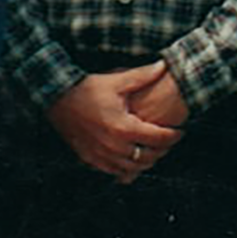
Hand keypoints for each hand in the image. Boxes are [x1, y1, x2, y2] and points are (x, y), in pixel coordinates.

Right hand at [45, 63, 184, 184]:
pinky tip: (132, 158)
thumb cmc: (87, 88)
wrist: (56, 99)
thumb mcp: (116, 80)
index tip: (180, 130)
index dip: (174, 136)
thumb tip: (164, 65)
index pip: (158, 139)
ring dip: (147, 161)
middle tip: (168, 141)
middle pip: (149, 157)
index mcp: (124, 127)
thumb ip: (142, 76)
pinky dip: (128, 168)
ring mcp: (102, 156)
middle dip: (163, 150)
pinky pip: (115, 172)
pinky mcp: (91, 159)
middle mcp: (114, 146)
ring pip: (134, 168)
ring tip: (153, 150)